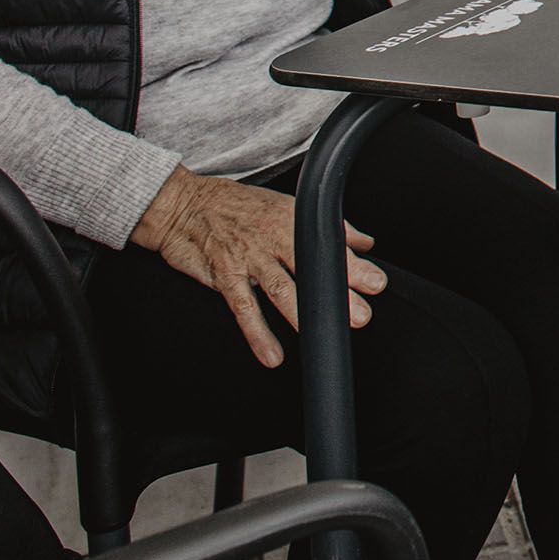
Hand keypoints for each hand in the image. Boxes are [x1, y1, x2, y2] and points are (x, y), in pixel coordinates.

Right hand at [130, 168, 383, 369]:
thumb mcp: (286, 207)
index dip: (353, 266)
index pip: (329, 244)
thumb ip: (328, 227)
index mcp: (292, 218)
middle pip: (310, 268)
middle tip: (359, 316)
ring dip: (303, 314)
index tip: (375, 283)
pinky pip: (244, 308)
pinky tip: (273, 354)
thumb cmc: (237, 206)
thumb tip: (364, 243)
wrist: (183, 205)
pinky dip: (258, 333)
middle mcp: (272, 237)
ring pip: (280, 289)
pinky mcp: (224, 276)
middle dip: (336, 293)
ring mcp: (248, 258)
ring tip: (322, 335)